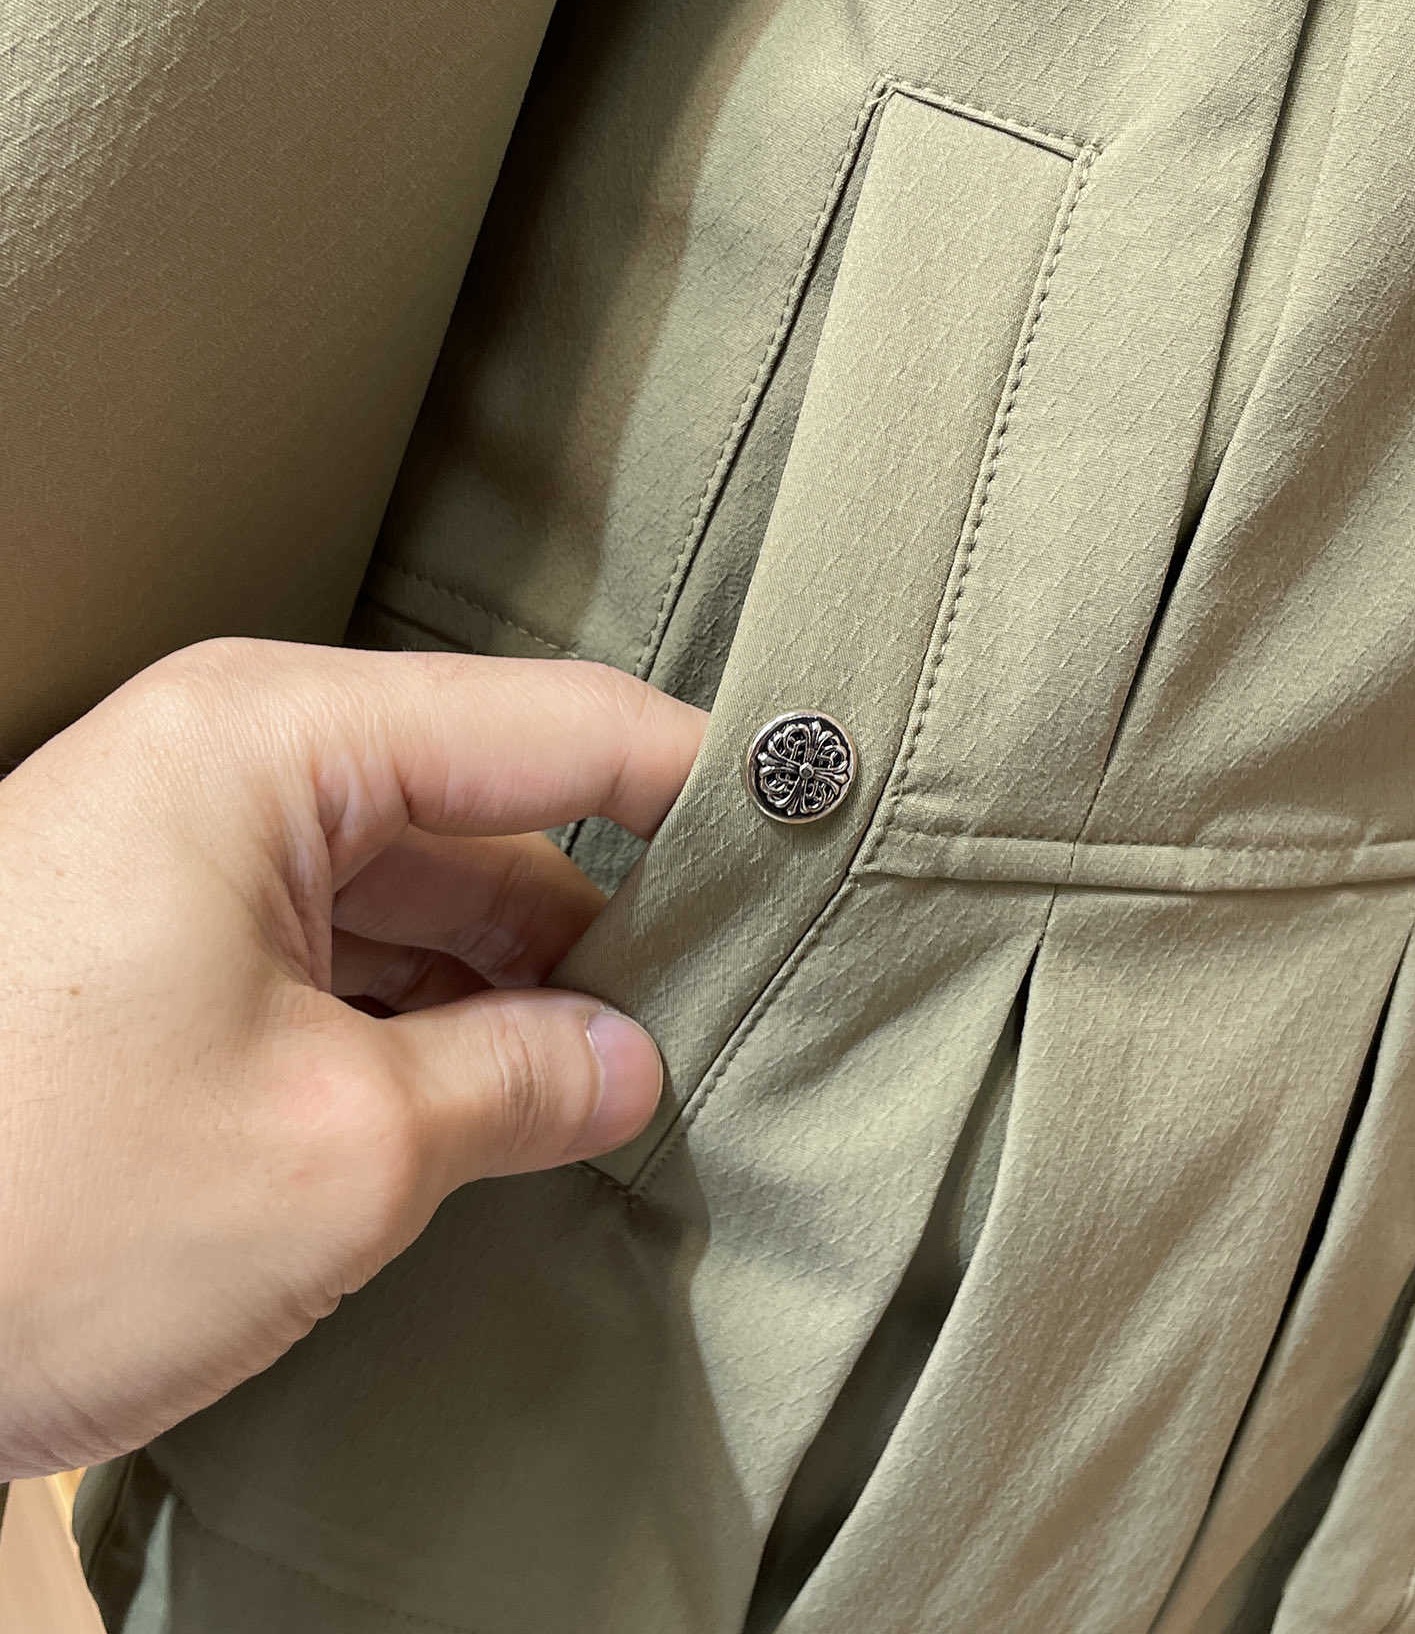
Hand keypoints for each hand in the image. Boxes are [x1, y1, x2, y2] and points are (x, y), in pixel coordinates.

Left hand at [0, 640, 705, 1478]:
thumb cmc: (25, 1206)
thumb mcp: (336, 1149)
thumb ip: (520, 1079)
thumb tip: (630, 1064)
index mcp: (269, 742)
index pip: (554, 724)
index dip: (699, 781)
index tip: (820, 821)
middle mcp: (227, 766)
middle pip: (489, 808)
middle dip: (610, 914)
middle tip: (741, 1008)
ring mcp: (187, 857)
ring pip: (419, 892)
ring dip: (518, 986)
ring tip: (635, 1081)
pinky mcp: (160, 948)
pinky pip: (342, 951)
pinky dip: (430, 1021)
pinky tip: (510, 1102)